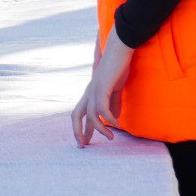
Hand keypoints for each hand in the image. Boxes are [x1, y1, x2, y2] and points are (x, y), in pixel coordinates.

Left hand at [71, 27, 133, 147]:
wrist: (120, 50)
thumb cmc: (118, 68)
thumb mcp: (115, 90)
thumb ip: (113, 104)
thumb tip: (113, 119)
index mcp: (91, 94)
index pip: (81, 115)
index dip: (81, 129)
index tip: (84, 143)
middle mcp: (88, 92)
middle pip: (75, 115)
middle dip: (77, 132)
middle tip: (84, 146)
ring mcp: (94, 89)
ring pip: (91, 114)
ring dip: (101, 129)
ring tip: (111, 137)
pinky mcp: (102, 86)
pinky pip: (102, 107)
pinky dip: (108, 118)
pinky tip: (116, 124)